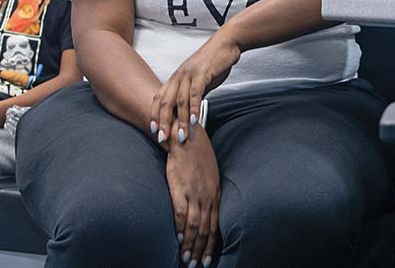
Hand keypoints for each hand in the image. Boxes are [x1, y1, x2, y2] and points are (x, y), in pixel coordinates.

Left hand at [151, 30, 239, 144]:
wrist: (226, 43)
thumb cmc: (213, 61)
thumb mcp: (199, 79)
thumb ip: (192, 93)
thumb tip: (190, 109)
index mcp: (176, 77)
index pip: (159, 98)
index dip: (155, 114)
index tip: (153, 130)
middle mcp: (179, 76)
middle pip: (165, 102)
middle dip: (163, 122)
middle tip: (162, 139)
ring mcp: (189, 74)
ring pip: (180, 101)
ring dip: (180, 120)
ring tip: (181, 136)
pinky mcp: (202, 74)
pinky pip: (195, 94)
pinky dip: (194, 109)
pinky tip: (195, 121)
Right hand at [166, 124, 220, 266]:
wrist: (188, 139)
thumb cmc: (198, 157)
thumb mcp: (211, 177)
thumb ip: (210, 194)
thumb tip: (208, 210)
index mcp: (215, 194)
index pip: (215, 224)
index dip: (211, 243)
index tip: (208, 258)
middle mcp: (207, 196)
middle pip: (206, 229)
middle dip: (202, 250)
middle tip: (197, 265)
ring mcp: (194, 193)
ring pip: (194, 226)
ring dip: (191, 245)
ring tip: (187, 259)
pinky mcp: (180, 189)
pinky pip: (181, 214)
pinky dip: (180, 229)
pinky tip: (179, 240)